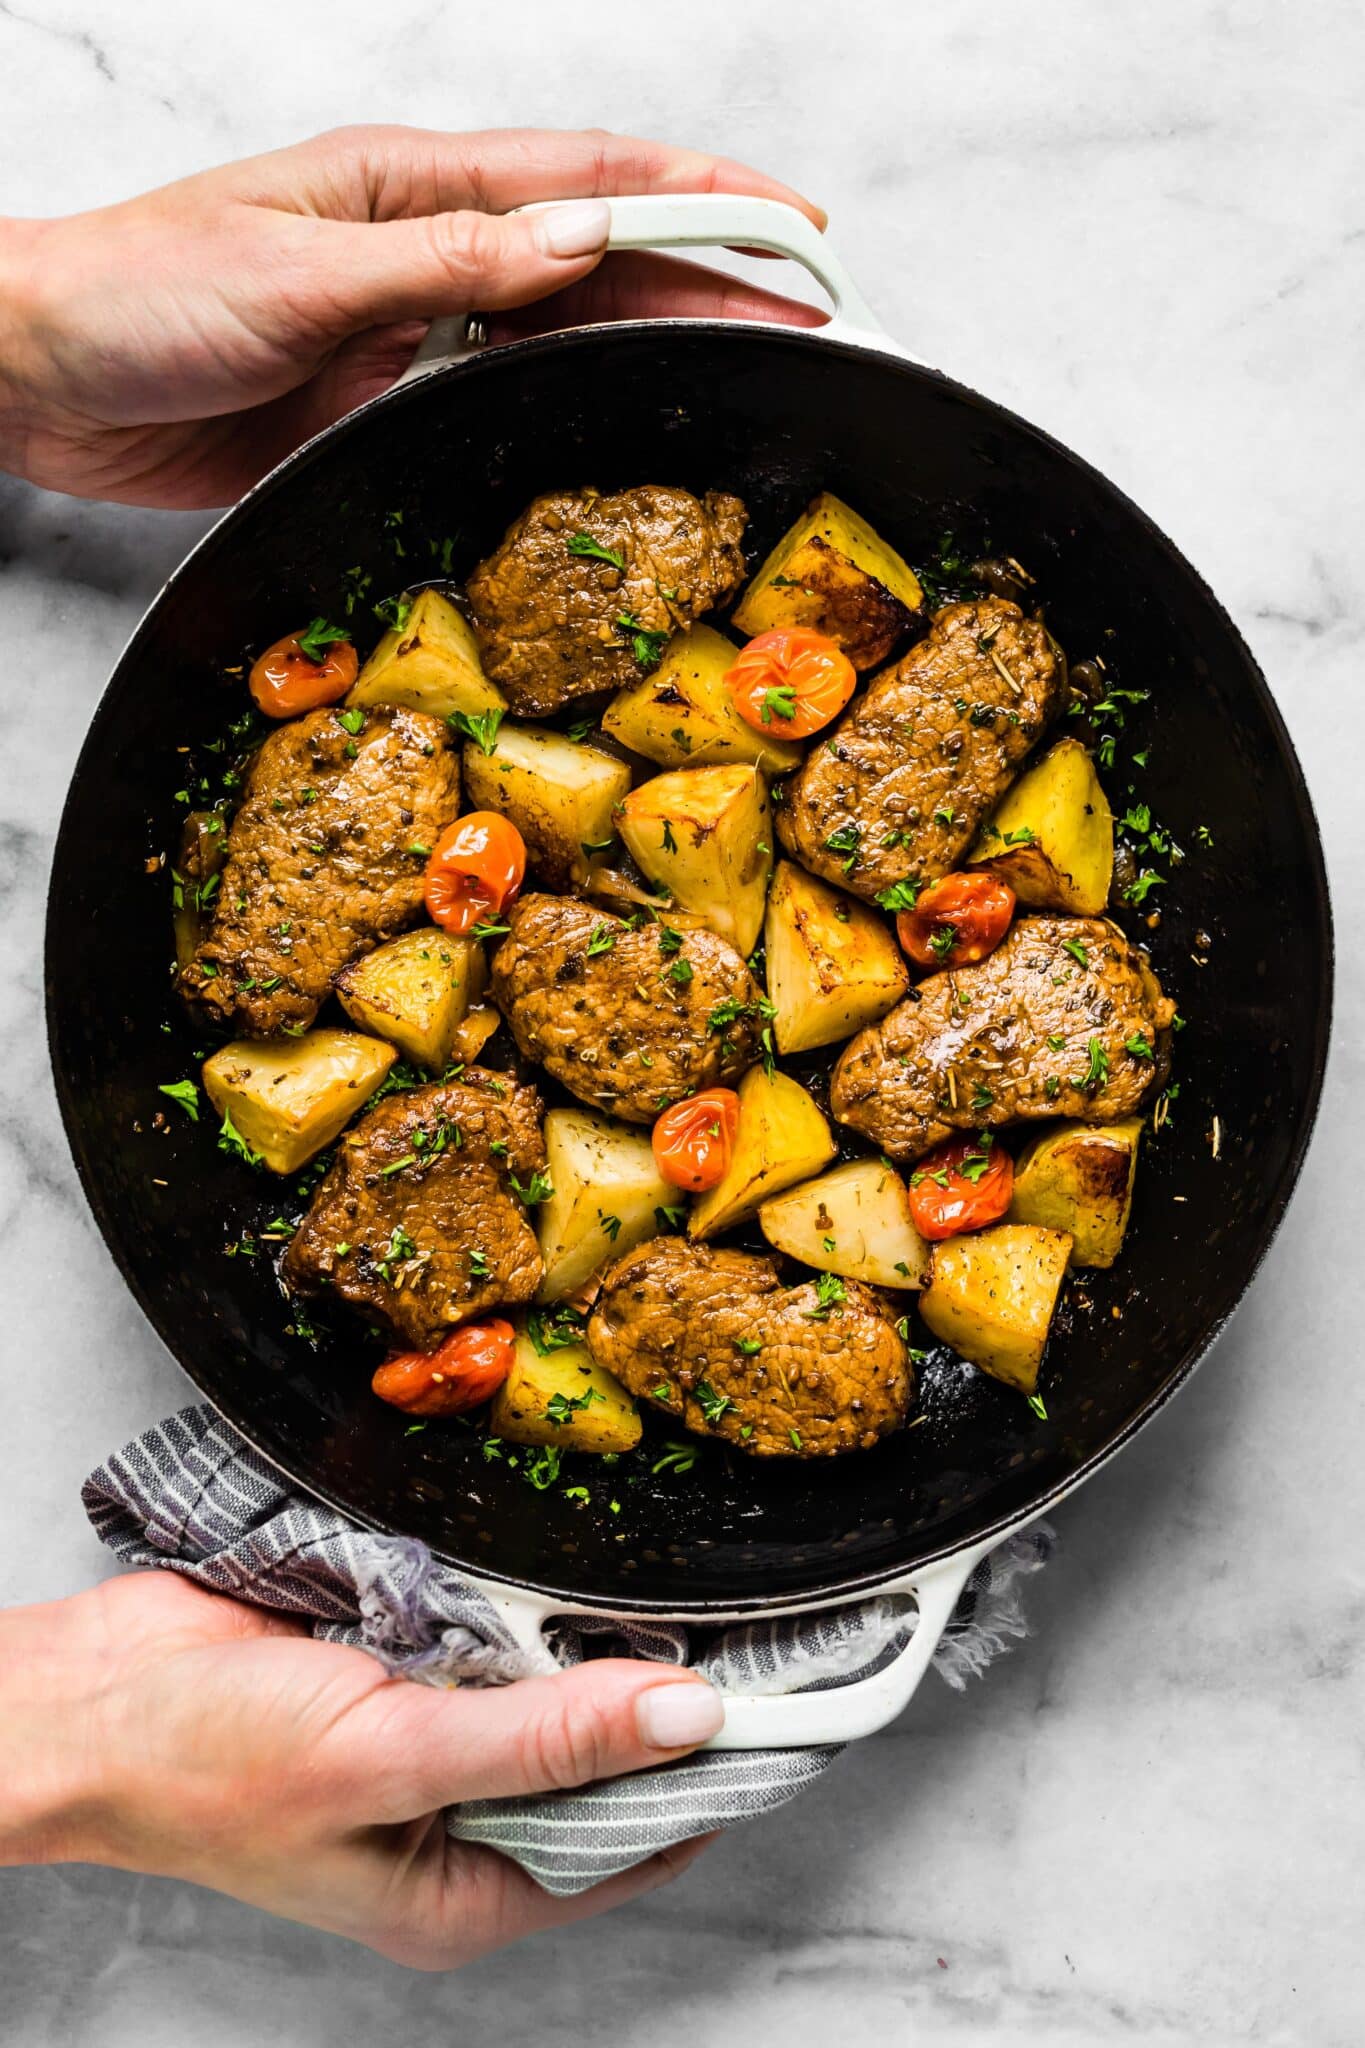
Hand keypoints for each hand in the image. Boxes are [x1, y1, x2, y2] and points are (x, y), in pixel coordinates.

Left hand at [0, 125, 823, 508]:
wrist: (34, 376)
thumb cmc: (133, 294)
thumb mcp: (297, 272)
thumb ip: (442, 265)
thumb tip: (573, 244)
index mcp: (407, 185)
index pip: (586, 181)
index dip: (700, 197)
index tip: (793, 224)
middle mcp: (422, 249)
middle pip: (595, 256)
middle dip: (708, 275)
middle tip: (806, 313)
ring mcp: (406, 328)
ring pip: (559, 329)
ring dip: (651, 343)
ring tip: (745, 367)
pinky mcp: (377, 402)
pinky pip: (497, 400)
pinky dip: (567, 408)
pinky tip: (619, 425)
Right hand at [1, 1570, 723, 1966]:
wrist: (95, 1694)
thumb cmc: (206, 1764)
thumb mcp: (389, 1760)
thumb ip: (543, 1742)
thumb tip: (686, 1715)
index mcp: (470, 1892)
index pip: (641, 1841)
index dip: (716, 1775)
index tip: (794, 1700)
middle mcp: (467, 1823)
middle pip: (611, 1760)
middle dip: (664, 1695)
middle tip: (744, 1615)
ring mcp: (443, 1739)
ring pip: (562, 1687)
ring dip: (594, 1638)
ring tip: (667, 1580)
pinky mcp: (415, 1666)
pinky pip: (502, 1633)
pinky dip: (529, 1601)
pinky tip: (561, 1564)